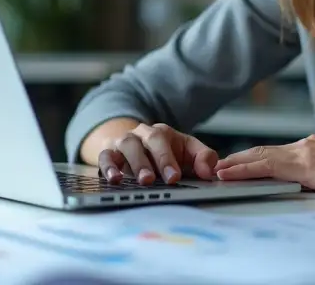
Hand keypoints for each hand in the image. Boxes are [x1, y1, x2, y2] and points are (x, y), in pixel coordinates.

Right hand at [98, 123, 218, 185]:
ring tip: (140, 181)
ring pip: (125, 146)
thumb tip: (209, 172)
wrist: (138, 148)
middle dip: (152, 161)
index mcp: (162, 132)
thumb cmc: (168, 153)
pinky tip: (113, 180)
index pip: (165, 140)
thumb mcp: (188, 153)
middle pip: (146, 140)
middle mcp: (141, 134)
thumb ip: (204, 159)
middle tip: (155, 180)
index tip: (174, 177)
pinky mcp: (109, 154)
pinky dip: (108, 168)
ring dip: (133, 164)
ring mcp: (123, 143)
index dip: (168, 158)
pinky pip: (105, 158)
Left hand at [214, 134, 314, 194]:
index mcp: (313, 146)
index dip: (256, 158)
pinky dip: (244, 170)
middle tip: (219, 166)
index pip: (277, 152)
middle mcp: (304, 145)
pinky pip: (266, 167)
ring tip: (217, 171)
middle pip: (263, 151)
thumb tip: (314, 179)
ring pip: (260, 157)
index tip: (240, 163)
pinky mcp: (304, 165)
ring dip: (236, 164)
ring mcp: (303, 153)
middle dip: (240, 159)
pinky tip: (231, 175)